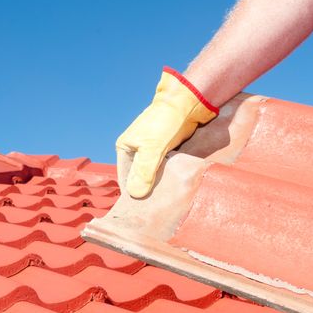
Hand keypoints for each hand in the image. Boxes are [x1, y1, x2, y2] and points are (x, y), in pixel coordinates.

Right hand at [116, 67, 218, 197]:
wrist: (188, 102)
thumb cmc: (166, 122)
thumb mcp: (153, 148)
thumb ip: (144, 171)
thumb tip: (135, 195)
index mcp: (125, 148)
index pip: (125, 178)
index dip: (133, 193)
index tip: (144, 209)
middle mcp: (135, 150)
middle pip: (138, 177)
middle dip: (146, 190)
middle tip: (157, 206)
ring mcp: (150, 150)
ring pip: (152, 174)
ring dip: (158, 185)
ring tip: (166, 200)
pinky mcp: (165, 150)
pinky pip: (163, 169)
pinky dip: (167, 177)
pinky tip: (173, 188)